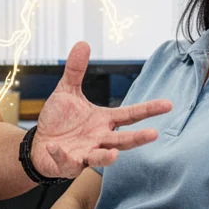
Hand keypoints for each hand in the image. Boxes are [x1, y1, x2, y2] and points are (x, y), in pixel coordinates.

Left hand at [32, 41, 169, 177]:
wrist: (40, 144)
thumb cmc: (59, 119)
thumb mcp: (67, 91)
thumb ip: (76, 70)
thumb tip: (83, 43)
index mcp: (104, 121)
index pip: (130, 115)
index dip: (149, 110)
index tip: (168, 104)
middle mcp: (100, 138)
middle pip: (123, 140)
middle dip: (138, 138)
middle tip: (154, 134)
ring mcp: (85, 153)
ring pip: (100, 157)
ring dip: (107, 157)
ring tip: (114, 155)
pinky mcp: (68, 165)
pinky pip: (67, 161)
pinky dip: (61, 154)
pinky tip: (54, 146)